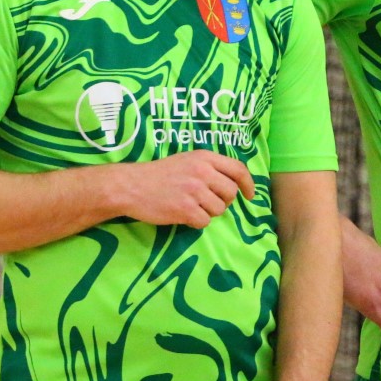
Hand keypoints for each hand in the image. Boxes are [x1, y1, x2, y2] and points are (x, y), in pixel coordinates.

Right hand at [112, 150, 254, 227]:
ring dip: (208, 212)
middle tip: (208, 202)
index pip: (238, 169)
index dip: (248, 183)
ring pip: (219, 209)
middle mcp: (202, 172)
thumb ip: (208, 167)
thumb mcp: (186, 160)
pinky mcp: (185, 209)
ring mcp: (194, 191)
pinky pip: (205, 222)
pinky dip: (196, 222)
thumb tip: (233, 184)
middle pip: (230, 193)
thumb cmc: (159, 174)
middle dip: (223, 201)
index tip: (250, 195)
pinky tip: (183, 214)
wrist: (131, 185)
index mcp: (204, 158)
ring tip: (191, 206)